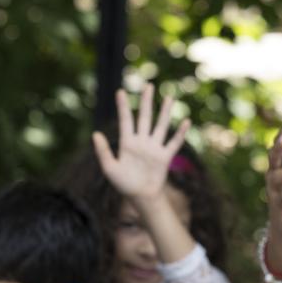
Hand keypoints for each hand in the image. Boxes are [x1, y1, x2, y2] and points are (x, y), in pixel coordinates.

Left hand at [92, 83, 190, 202]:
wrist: (140, 197)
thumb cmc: (123, 184)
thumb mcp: (109, 168)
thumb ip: (103, 152)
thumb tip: (95, 134)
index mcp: (127, 143)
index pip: (125, 120)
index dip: (123, 107)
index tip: (120, 92)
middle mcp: (142, 142)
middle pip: (145, 117)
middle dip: (146, 102)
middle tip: (148, 86)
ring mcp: (154, 148)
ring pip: (160, 125)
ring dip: (164, 112)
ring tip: (169, 97)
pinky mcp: (164, 156)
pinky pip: (174, 142)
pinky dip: (180, 132)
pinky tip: (185, 121)